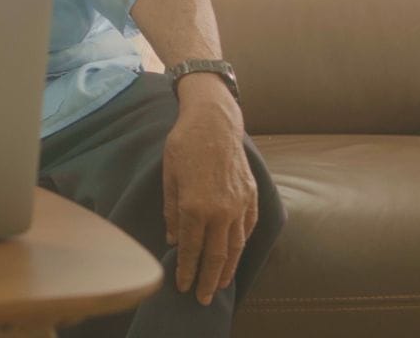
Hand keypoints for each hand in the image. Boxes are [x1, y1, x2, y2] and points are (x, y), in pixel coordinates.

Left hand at [162, 78, 257, 305]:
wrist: (214, 122)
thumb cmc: (184, 145)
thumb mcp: (168, 177)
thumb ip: (171, 212)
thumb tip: (172, 239)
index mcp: (195, 206)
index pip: (190, 248)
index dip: (185, 269)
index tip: (181, 286)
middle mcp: (221, 210)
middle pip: (216, 255)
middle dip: (208, 279)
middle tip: (202, 298)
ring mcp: (239, 204)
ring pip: (236, 246)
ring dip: (228, 268)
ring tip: (220, 284)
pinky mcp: (251, 196)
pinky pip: (248, 228)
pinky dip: (242, 244)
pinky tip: (236, 255)